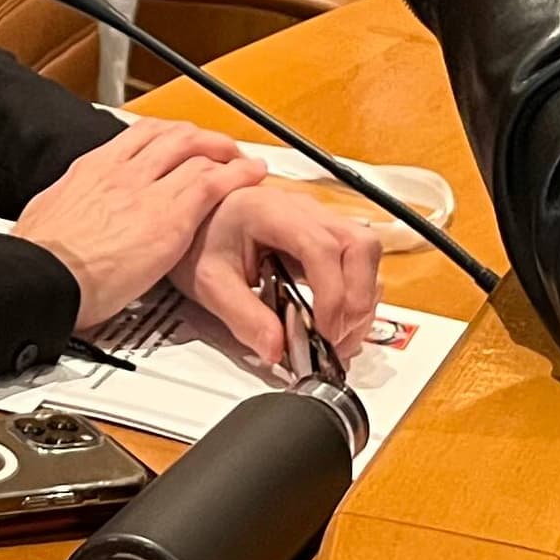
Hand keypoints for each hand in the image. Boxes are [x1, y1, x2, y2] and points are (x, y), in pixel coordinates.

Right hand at [14, 121, 261, 328]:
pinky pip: (213, 183)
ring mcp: (148, 191)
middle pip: (172, 134)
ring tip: (240, 158)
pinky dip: (238, 175)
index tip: (177, 141)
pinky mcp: (169, 218)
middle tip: (215, 146)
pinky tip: (252, 175)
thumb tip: (65, 212)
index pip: (138, 135)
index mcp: (92, 170)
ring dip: (223, 150)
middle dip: (200, 137)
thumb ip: (68, 206)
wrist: (44, 277)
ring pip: (196, 150)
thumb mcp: (47, 215)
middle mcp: (123, 171)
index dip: (165, 134)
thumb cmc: (42, 260)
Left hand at [171, 177, 382, 366]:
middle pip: (359, 244)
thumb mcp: (209, 282)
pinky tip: (336, 323)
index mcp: (269, 211)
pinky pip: (358, 261)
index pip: (321, 247)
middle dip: (357, 298)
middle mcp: (302, 209)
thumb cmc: (199, 240)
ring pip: (366, 251)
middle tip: (337, 339)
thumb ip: (243, 317)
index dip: (332, 293)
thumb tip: (277, 350)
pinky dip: (356, 295)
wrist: (194, 219)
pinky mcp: (323, 236)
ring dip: (361, 299)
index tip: (324, 332)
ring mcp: (318, 219)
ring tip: (338, 338)